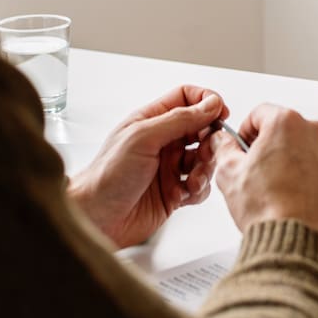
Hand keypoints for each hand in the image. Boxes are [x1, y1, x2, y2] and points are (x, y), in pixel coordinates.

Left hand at [68, 86, 226, 248]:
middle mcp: (163, 142)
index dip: (207, 102)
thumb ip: (180, 119)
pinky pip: (201, 186)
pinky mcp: (174, 192)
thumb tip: (210, 104)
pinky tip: (184, 194)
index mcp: (152, 121)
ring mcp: (169, 167)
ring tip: (192, 179)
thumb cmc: (107, 176)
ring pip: (204, 159)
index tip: (221, 113)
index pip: (187, 99)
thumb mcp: (143, 138)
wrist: (96, 218)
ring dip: (205, 168)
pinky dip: (199, 189)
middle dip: (210, 140)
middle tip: (208, 151)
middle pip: (202, 129)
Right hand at [214, 104, 317, 245]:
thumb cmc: (267, 209)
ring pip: (310, 151)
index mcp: (286, 124)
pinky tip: (300, 199)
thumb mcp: (229, 173)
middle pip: (288, 131)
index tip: (244, 146)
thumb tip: (223, 141)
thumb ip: (224, 148)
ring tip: (280, 191)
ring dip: (296, 163)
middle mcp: (316, 134)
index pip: (261, 113)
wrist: (295, 243)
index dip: (247, 131)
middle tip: (259, 172)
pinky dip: (316, 181)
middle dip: (273, 147)